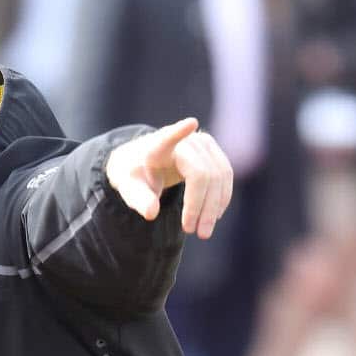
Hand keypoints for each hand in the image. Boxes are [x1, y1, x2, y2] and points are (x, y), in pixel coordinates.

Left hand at [105, 117, 231, 238]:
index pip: (168, 138)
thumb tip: (151, 213)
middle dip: (201, 206)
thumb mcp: (129, 188)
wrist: (144, 162)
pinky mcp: (214, 152)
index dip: (178, 132)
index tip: (190, 123)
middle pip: (203, 174)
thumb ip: (138, 199)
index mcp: (157, 146)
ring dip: (214, 207)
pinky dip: (221, 198)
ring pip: (220, 176)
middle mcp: (184, 140)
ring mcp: (203, 143)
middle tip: (195, 232)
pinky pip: (226, 175)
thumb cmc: (135, 175)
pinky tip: (213, 216)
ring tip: (203, 232)